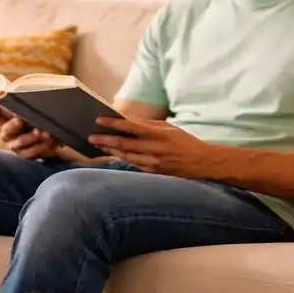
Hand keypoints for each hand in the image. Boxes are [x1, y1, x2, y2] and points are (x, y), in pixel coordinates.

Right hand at [0, 103, 60, 159]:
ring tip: (43, 133)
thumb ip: (30, 103)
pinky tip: (50, 141)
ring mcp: (16, 145)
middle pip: (6, 130)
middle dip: (13, 125)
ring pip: (20, 142)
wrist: (54, 135)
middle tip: (20, 120)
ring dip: (31, 137)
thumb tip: (34, 92)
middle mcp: (8, 133)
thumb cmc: (41, 116)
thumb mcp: (35, 108)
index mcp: (7, 119)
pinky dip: (41, 146)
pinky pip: (32, 152)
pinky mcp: (27, 154)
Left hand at [88, 116, 216, 177]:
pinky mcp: (153, 172)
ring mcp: (153, 163)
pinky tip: (112, 153)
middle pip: (124, 144)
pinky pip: (133, 164)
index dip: (113, 124)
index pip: (131, 127)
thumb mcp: (170, 128)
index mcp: (160, 134)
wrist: (202, 163)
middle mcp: (155, 149)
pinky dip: (121, 158)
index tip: (99, 120)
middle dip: (105, 140)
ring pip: (125, 156)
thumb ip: (148, 125)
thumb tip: (127, 120)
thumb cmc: (185, 142)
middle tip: (91, 136)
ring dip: (110, 150)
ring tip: (98, 144)